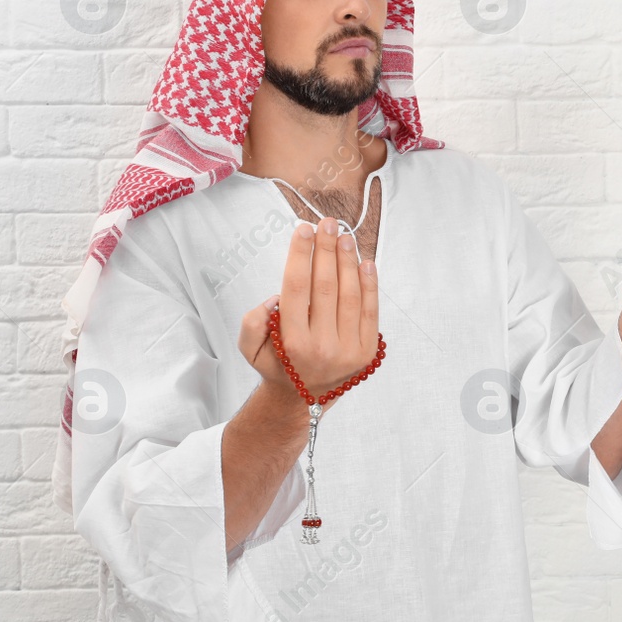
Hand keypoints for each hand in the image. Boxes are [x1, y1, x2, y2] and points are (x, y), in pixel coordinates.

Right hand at [238, 217, 380, 412]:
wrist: (304, 398)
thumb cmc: (277, 364)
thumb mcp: (250, 349)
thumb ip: (253, 322)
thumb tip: (275, 297)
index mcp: (292, 342)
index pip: (296, 288)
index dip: (300, 255)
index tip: (303, 230)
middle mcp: (322, 346)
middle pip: (325, 286)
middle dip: (327, 250)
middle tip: (328, 223)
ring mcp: (348, 350)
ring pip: (350, 295)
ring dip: (348, 261)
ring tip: (345, 237)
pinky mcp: (367, 351)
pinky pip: (371, 311)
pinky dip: (370, 284)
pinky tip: (365, 262)